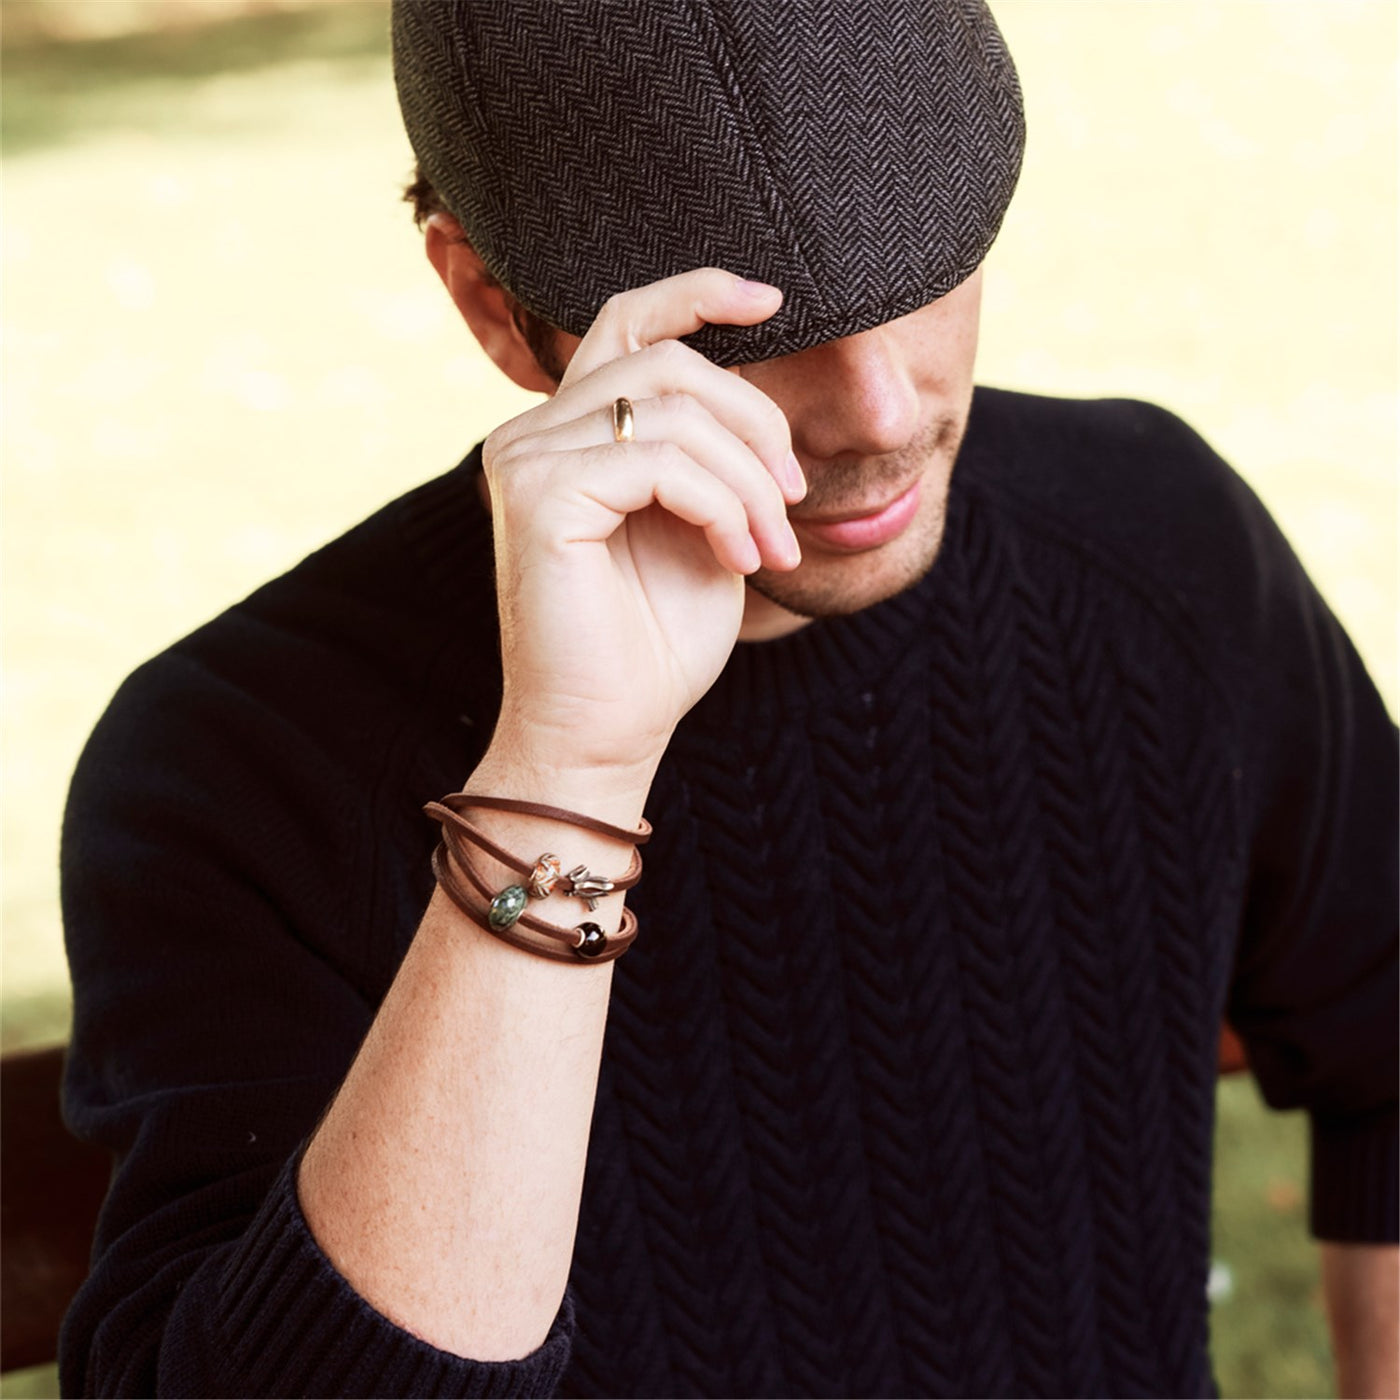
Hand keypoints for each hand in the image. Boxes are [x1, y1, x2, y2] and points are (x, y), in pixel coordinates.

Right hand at [479, 269, 803, 784]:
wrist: (606, 733)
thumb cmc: (655, 643)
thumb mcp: (705, 526)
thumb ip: (714, 455)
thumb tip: (761, 394)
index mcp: (569, 434)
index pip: (626, 321)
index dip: (698, 294)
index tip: (773, 299)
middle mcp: (534, 433)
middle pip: (670, 362)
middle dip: (757, 425)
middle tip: (795, 503)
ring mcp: (526, 457)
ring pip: (675, 410)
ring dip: (751, 481)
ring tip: (771, 551)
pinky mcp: (538, 493)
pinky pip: (662, 461)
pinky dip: (723, 506)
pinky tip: (739, 559)